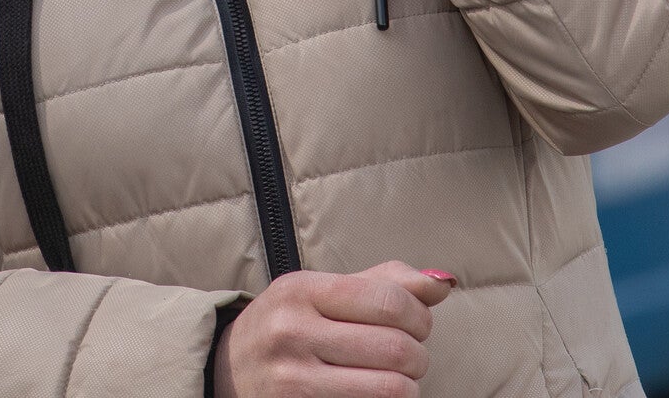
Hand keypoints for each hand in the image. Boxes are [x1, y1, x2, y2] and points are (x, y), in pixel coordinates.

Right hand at [210, 261, 454, 397]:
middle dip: (418, 355)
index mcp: (301, 290)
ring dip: (407, 387)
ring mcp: (294, 382)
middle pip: (397, 348)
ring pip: (391, 390)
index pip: (389, 301)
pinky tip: (373, 394)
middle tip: (409, 356)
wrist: (226, 371)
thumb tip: (443, 282)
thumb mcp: (321, 289)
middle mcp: (292, 334)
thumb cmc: (288, 324)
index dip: (420, 316)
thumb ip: (382, 281)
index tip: (417, 323)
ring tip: (395, 379)